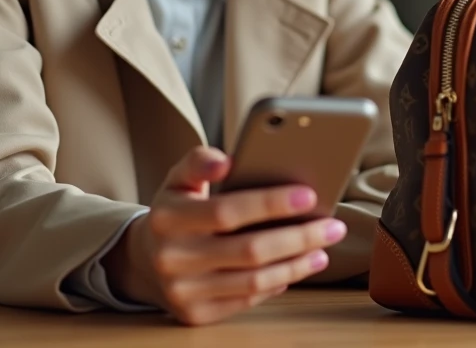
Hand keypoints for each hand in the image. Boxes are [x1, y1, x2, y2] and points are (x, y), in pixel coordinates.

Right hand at [106, 146, 346, 325]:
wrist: (143, 261)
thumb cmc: (174, 213)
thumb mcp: (178, 180)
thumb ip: (199, 160)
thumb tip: (226, 159)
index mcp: (168, 217)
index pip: (227, 210)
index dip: (270, 203)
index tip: (309, 195)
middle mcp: (172, 258)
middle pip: (249, 250)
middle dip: (299, 237)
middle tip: (332, 226)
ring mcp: (183, 291)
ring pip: (254, 280)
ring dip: (296, 264)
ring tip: (321, 249)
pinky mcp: (196, 314)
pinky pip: (247, 300)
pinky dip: (277, 283)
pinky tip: (295, 267)